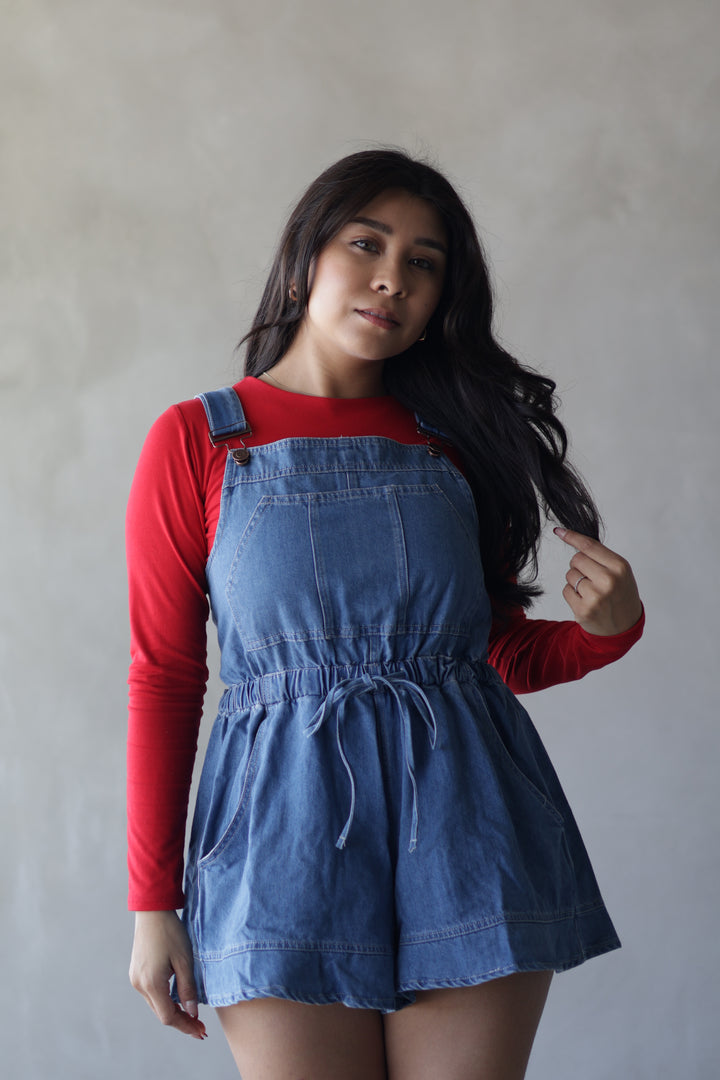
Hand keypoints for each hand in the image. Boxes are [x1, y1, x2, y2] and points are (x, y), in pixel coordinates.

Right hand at [129, 910, 206, 1039]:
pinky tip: (178, 997)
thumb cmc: (170, 932)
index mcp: (151, 983)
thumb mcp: (185, 960)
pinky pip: (151, 993)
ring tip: (192, 1014)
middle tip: (200, 1027)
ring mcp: (135, 979)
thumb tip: (192, 1013)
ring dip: (173, 1010)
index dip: (185, 1026)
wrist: (152, 911)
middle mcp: (140, 985)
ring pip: (156, 1004)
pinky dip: (165, 999)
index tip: (201, 1031)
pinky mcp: (136, 972)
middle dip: (181, 1021)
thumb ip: (187, 988)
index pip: (168, 1016)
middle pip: (161, 1013)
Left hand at [554, 527, 642, 636]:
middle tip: (592, 577)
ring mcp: (595, 596)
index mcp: (619, 567)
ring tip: (592, 591)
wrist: (624, 626)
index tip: (559, 531)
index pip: (589, 546)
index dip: (572, 537)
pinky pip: (566, 590)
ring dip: (576, 581)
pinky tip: (586, 601)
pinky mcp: (583, 610)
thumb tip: (570, 535)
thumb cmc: (620, 593)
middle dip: (579, 565)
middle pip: (576, 559)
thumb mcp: (620, 571)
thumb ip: (600, 556)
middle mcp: (608, 580)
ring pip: (569, 574)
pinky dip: (572, 594)